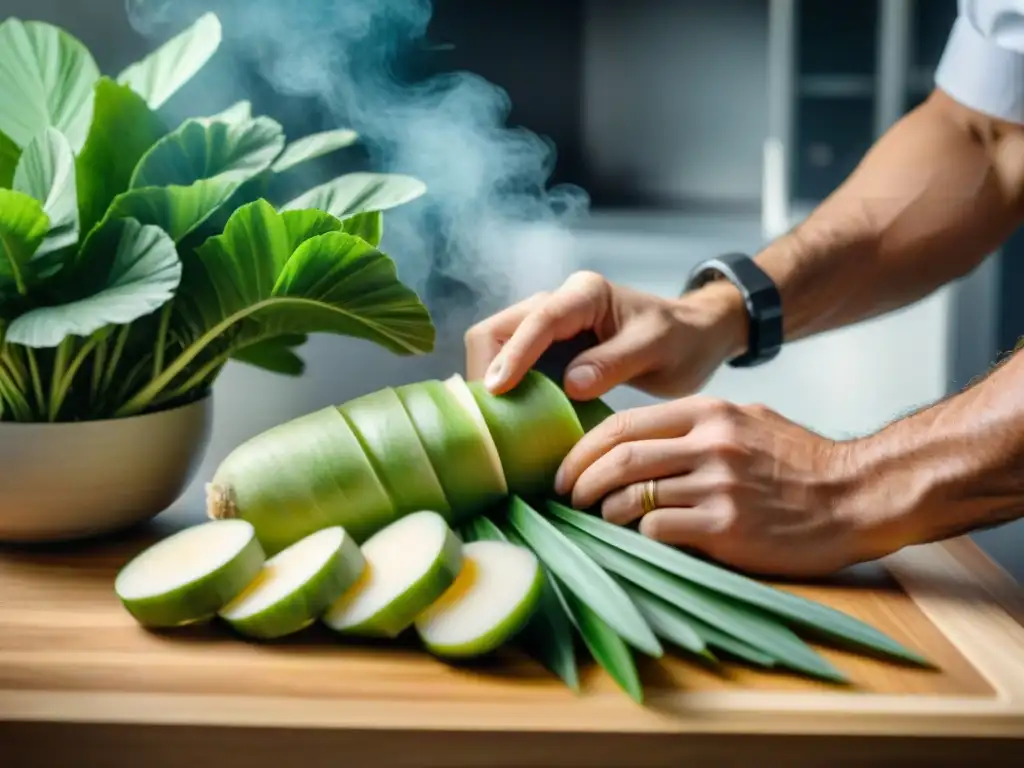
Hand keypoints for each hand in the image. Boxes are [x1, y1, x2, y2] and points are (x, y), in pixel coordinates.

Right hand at [464, 270, 746, 399]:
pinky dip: (505, 390)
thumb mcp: (657, 351)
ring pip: (496, 346)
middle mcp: (558, 303)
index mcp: (585, 294)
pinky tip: (509, 420)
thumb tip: (570, 383)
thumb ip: (615, 363)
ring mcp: (548, 328)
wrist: (695, 338)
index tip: (497, 389)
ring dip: (490, 381)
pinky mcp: (547, 351)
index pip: (538, 319)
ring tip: (494, 422)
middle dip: (486, 368)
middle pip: (498, 328)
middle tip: (487, 415)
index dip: (514, 354)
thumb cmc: (682, 340)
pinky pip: (511, 366)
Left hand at [553, 395, 870, 576]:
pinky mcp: (727, 527)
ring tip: (601, 521)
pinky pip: (658, 529)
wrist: (857, 495)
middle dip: (581, 482)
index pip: (624, 425)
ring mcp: (718, 485)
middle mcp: (710, 443)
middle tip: (568, 498)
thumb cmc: (799, 462)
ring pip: (631, 497)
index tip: (566, 470)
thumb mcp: (747, 421)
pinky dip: (639, 535)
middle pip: (619, 459)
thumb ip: (696, 426)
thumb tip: (640, 440)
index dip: (583, 449)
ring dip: (605, 513)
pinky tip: (641, 539)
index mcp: (709, 413)